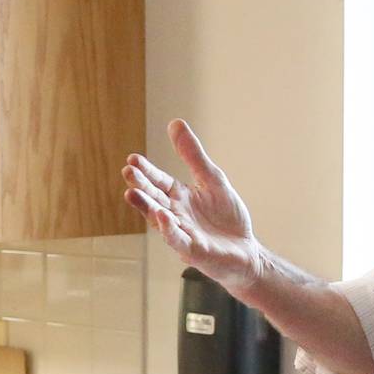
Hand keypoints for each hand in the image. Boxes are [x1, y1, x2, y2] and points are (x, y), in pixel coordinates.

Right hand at [122, 119, 263, 295]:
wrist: (245, 250)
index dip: (146, 171)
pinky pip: (177, 239)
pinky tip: (162, 215)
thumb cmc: (227, 217)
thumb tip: (175, 123)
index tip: (132, 159)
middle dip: (141, 185)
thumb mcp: (212, 179)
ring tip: (132, 193)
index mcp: (179, 196)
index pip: (158, 181)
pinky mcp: (192, 250)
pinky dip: (169, 228)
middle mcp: (175, 214)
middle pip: (154, 198)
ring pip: (159, 218)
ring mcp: (182, 232)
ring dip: (146, 206)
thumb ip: (193, 155)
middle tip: (128, 171)